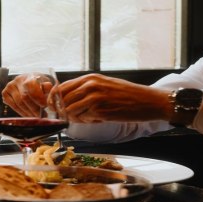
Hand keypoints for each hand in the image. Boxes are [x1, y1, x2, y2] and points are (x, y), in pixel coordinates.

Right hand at [2, 74, 57, 116]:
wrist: (30, 79)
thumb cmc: (40, 83)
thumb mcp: (48, 84)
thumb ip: (50, 91)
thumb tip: (52, 101)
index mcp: (30, 76)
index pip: (32, 88)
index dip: (38, 99)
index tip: (44, 106)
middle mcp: (18, 80)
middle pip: (24, 98)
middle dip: (33, 109)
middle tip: (41, 116)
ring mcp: (10, 86)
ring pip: (18, 103)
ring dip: (27, 112)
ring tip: (35, 117)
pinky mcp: (5, 92)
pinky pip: (11, 105)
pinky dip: (20, 112)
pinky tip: (26, 114)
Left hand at [56, 74, 172, 122]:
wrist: (147, 101)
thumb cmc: (126, 94)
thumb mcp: (104, 84)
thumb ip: (85, 89)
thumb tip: (65, 98)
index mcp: (89, 78)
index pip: (61, 88)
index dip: (55, 100)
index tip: (55, 108)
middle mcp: (89, 86)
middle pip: (63, 101)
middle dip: (63, 111)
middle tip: (72, 116)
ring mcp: (94, 98)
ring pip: (71, 111)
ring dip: (76, 117)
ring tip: (91, 116)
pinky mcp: (100, 111)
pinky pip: (83, 119)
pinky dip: (88, 121)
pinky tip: (100, 118)